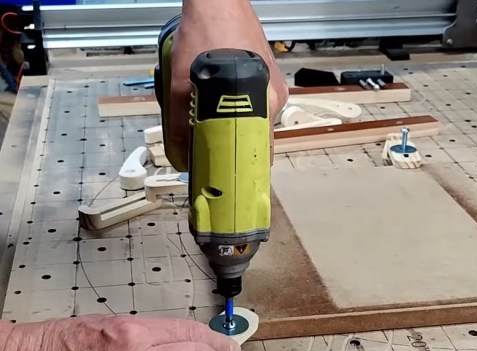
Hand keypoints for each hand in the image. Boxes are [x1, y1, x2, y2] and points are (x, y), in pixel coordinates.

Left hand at [168, 0, 288, 169]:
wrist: (218, 0)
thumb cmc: (207, 33)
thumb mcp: (181, 82)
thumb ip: (180, 125)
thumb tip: (181, 158)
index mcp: (263, 105)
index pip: (259, 154)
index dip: (242, 171)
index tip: (229, 183)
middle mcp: (274, 98)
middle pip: (255, 140)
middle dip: (234, 150)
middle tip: (212, 157)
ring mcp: (273, 86)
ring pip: (253, 122)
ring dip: (233, 128)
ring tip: (210, 124)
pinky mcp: (267, 76)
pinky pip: (254, 104)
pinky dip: (237, 110)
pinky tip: (218, 101)